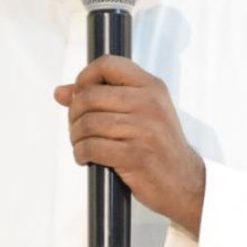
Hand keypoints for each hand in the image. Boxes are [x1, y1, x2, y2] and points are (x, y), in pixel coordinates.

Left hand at [54, 55, 205, 237]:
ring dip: (76, 137)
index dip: (85, 77)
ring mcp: (144, 129)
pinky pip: (92, 147)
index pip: (108, 64)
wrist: (185, 182)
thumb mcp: (141, 112)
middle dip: (74, 113)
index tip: (79, 94)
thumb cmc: (158, 146)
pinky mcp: (136, 156)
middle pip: (90, 96)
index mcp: (152, 87)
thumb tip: (61, 92)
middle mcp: (149, 103)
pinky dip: (81, 153)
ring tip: (82, 144)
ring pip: (88, 123)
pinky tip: (86, 157)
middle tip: (77, 127)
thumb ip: (103, 97)